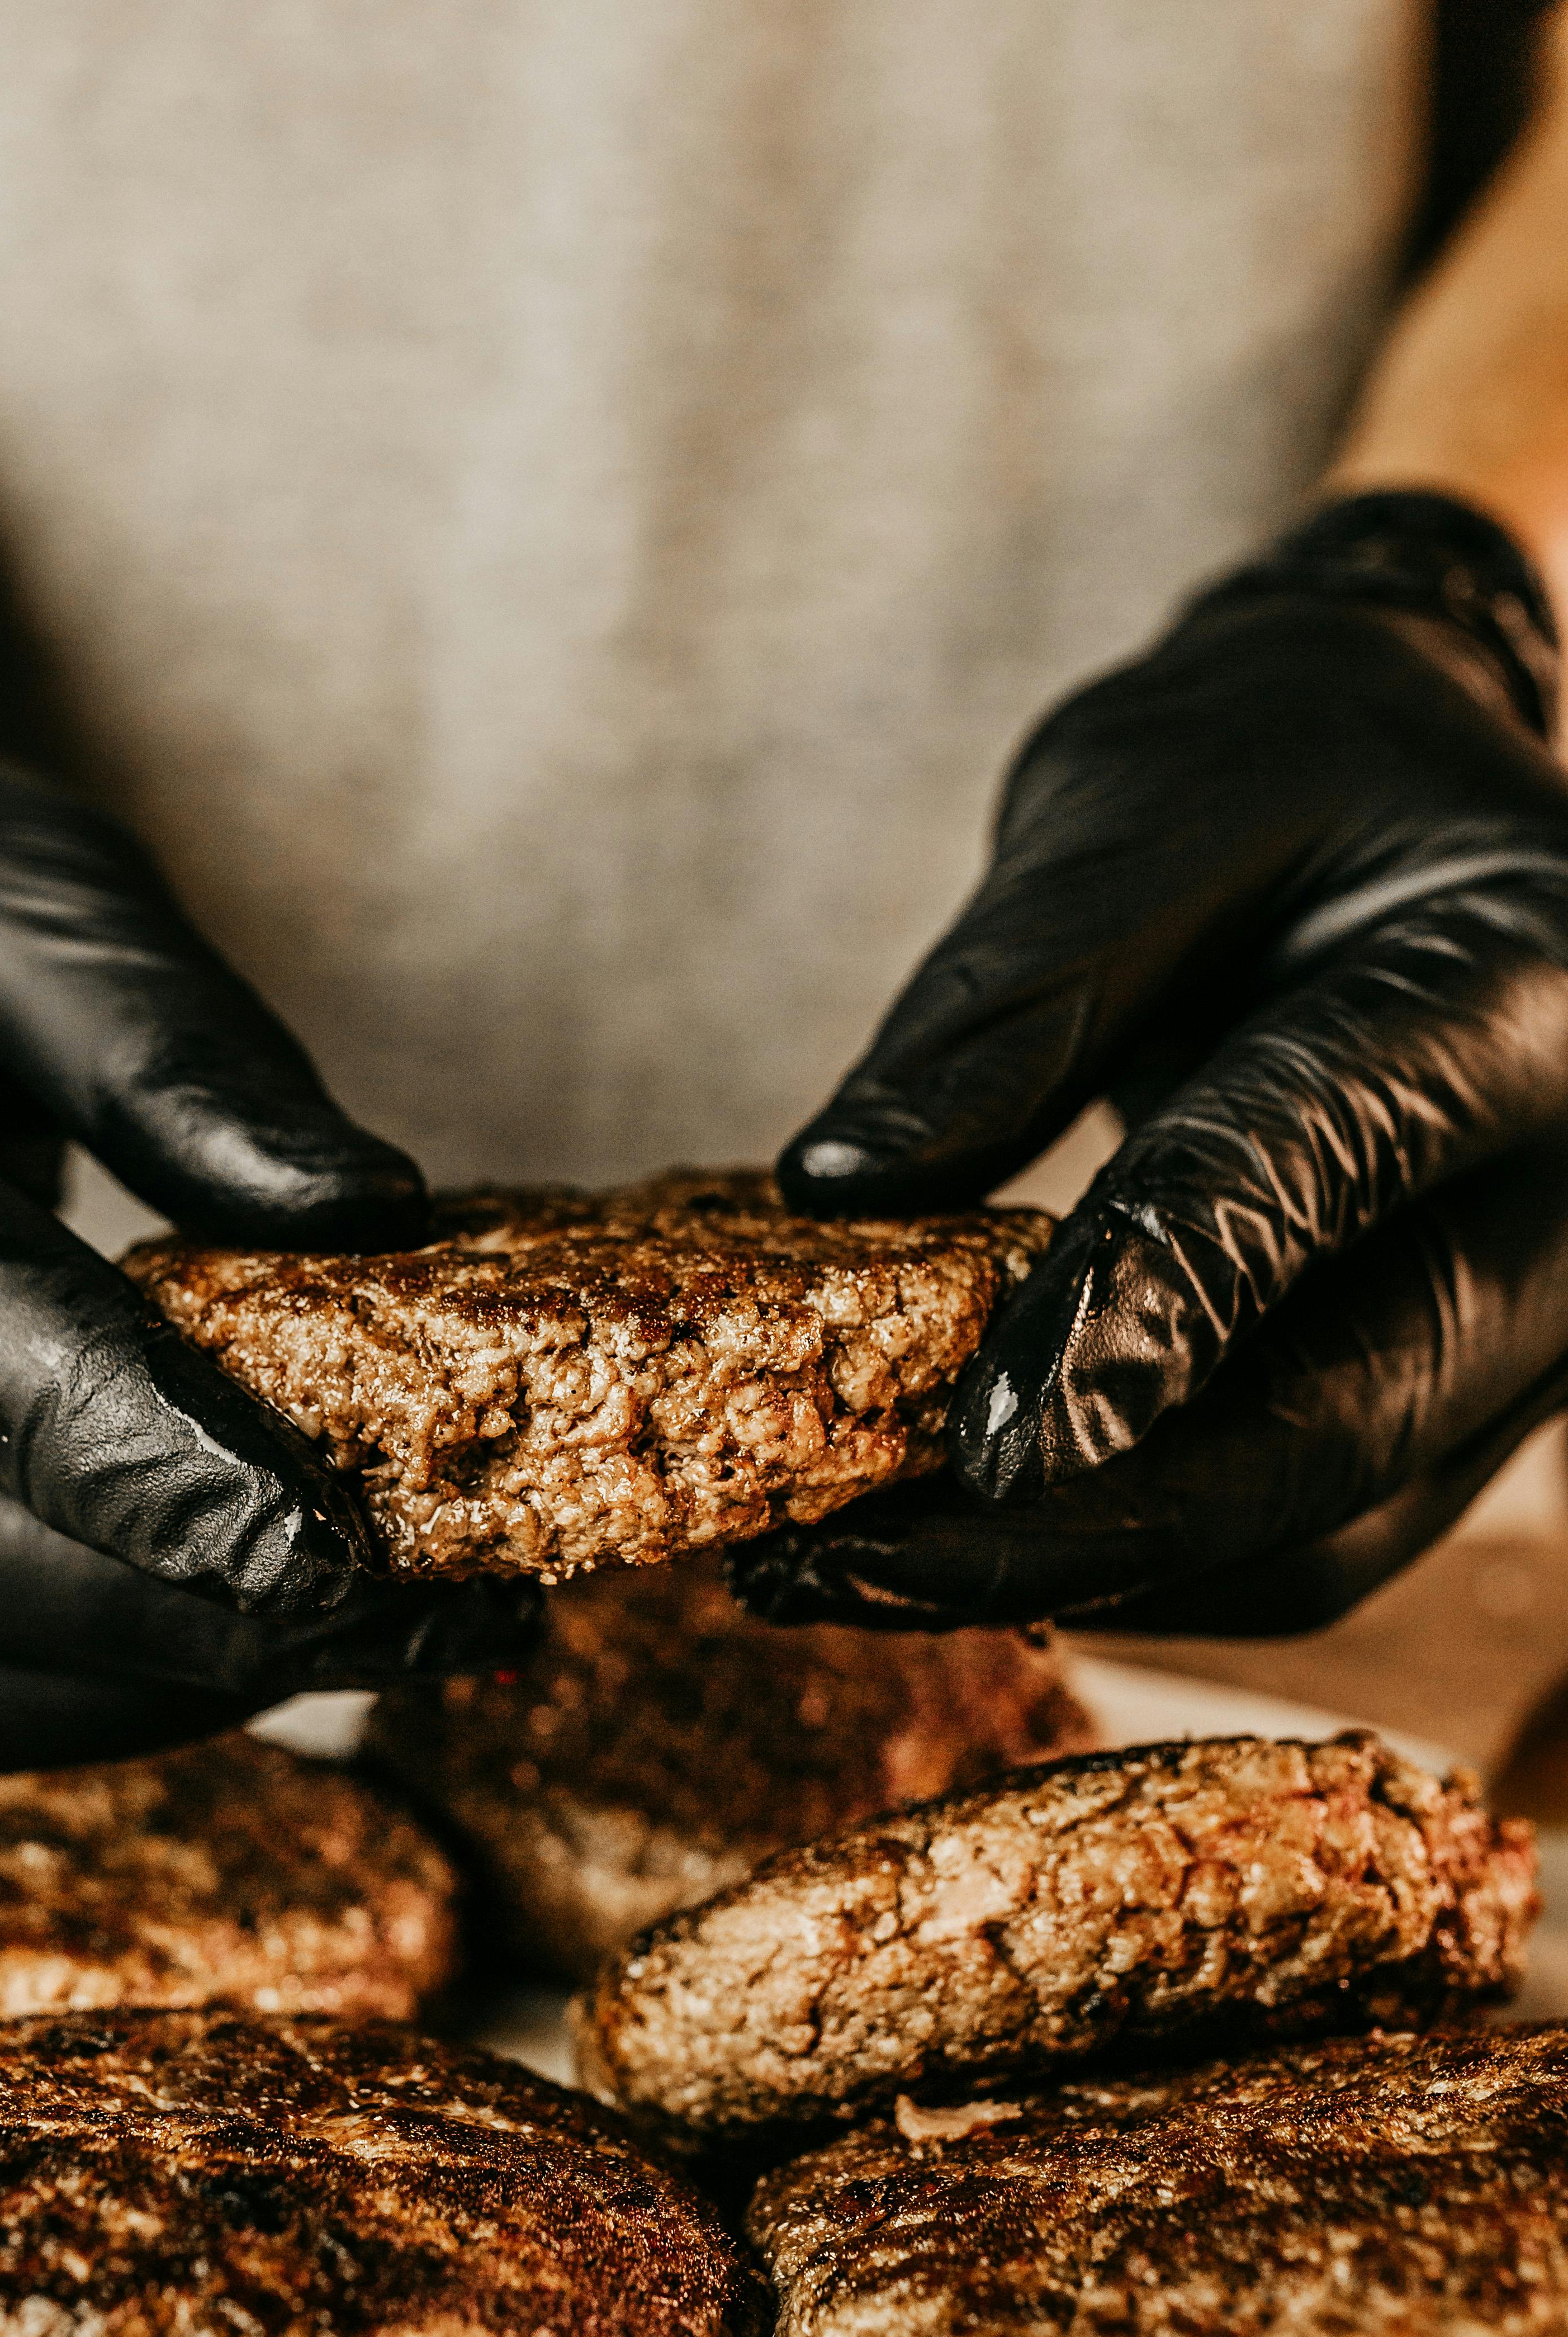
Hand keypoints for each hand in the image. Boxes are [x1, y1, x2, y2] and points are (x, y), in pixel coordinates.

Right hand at [0, 595, 528, 1766]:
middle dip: (171, 1606)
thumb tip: (366, 1216)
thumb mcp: (18, 875)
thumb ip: (172, 1044)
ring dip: (152, 1682)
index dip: (128, 1446)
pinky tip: (247, 1628)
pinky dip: (92, 1683)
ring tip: (376, 1638)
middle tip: (416, 1608)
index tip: (329, 1543)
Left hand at [743, 492, 1567, 1633]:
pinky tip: (944, 1546)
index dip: (1148, 1314)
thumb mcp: (1140, 803)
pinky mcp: (1456, 1403)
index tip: (979, 1446)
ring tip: (846, 1572)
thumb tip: (838, 1186)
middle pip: (1343, 1420)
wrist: (1405, 791)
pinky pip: (1298, 1532)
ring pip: (1317, 1526)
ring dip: (1084, 1574)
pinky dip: (1124, 1557)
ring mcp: (1536, 1324)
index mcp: (1531, 988)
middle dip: (1090, 1524)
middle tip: (850, 1566)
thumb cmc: (1280, 762)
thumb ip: (1011, 995)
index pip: (1322, 1167)